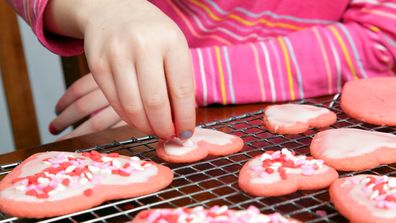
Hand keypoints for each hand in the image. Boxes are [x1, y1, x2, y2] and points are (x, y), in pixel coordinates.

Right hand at [45, 0, 195, 138]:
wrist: (112, 8)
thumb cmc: (150, 32)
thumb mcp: (173, 44)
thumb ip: (179, 79)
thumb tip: (180, 121)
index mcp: (170, 41)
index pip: (182, 90)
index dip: (184, 118)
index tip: (185, 133)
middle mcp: (143, 46)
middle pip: (156, 102)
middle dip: (164, 127)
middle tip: (168, 135)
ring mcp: (117, 54)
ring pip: (132, 107)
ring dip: (145, 126)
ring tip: (153, 129)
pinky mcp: (97, 64)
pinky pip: (114, 102)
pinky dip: (127, 117)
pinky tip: (136, 119)